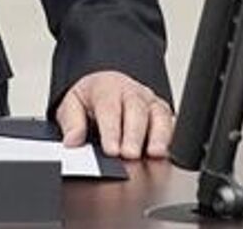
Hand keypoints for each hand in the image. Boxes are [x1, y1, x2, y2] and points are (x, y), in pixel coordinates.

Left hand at [54, 71, 172, 159]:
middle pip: (137, 110)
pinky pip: (171, 123)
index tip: (111, 150)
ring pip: (159, 114)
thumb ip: (71, 122)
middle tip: (130, 155)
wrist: (105, 87)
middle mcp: (131, 92)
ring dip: (158, 135)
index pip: (109, 108)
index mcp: (107, 87)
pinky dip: (170, 138)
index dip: (111, 130)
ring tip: (155, 153)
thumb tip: (73, 141)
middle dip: (134, 134)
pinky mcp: (162, 113)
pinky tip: (165, 152)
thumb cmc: (91, 99)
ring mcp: (149, 102)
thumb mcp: (72, 104)